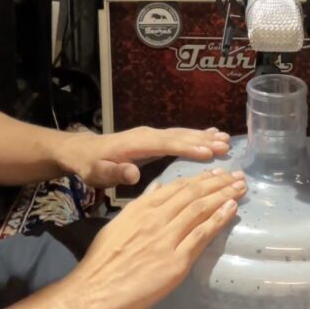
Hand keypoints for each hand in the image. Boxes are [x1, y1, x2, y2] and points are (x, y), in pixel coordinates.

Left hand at [57, 125, 229, 188]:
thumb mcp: (98, 172)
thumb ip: (114, 173)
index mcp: (137, 144)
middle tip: (226, 145)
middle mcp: (148, 135)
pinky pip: (179, 135)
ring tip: (226, 140)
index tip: (209, 152)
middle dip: (203, 140)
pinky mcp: (154, 139)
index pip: (166, 144)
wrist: (83, 150)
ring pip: (182, 134)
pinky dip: (196, 135)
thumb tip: (133, 174)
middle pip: (179, 136)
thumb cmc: (91, 165)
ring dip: (204, 136)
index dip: (187, 147)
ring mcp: (152, 135)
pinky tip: (211, 135)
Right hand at [67, 167, 246, 308]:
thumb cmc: (100, 264)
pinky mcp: (175, 262)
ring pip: (200, 210)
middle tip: (238, 175)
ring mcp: (166, 239)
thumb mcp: (117, 225)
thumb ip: (139, 206)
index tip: (216, 173)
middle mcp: (155, 218)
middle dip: (218, 183)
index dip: (200, 179)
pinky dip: (219, 220)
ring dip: (224, 196)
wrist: (90, 294)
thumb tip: (157, 187)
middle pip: (193, 194)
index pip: (176, 187)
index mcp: (140, 208)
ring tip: (241, 187)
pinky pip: (201, 235)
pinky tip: (232, 209)